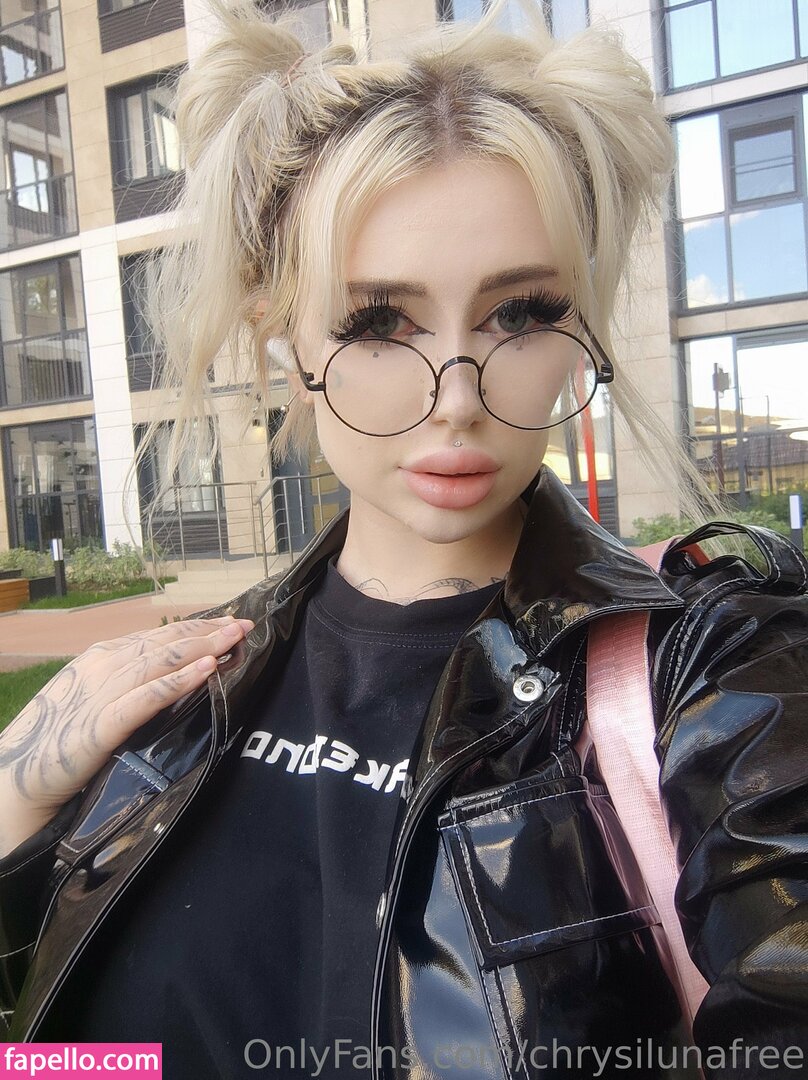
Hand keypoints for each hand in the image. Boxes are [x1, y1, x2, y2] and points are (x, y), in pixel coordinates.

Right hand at [0, 615, 253, 855]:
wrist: (14, 779)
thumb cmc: (57, 742)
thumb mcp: (93, 701)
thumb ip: (127, 686)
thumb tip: (169, 675)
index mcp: (101, 657)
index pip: (159, 636)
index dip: (197, 628)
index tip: (230, 624)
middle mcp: (102, 666)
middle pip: (166, 641)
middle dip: (209, 632)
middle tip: (246, 625)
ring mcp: (101, 692)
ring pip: (161, 660)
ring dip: (202, 647)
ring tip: (235, 639)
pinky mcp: (101, 723)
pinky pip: (148, 697)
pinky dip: (179, 681)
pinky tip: (207, 670)